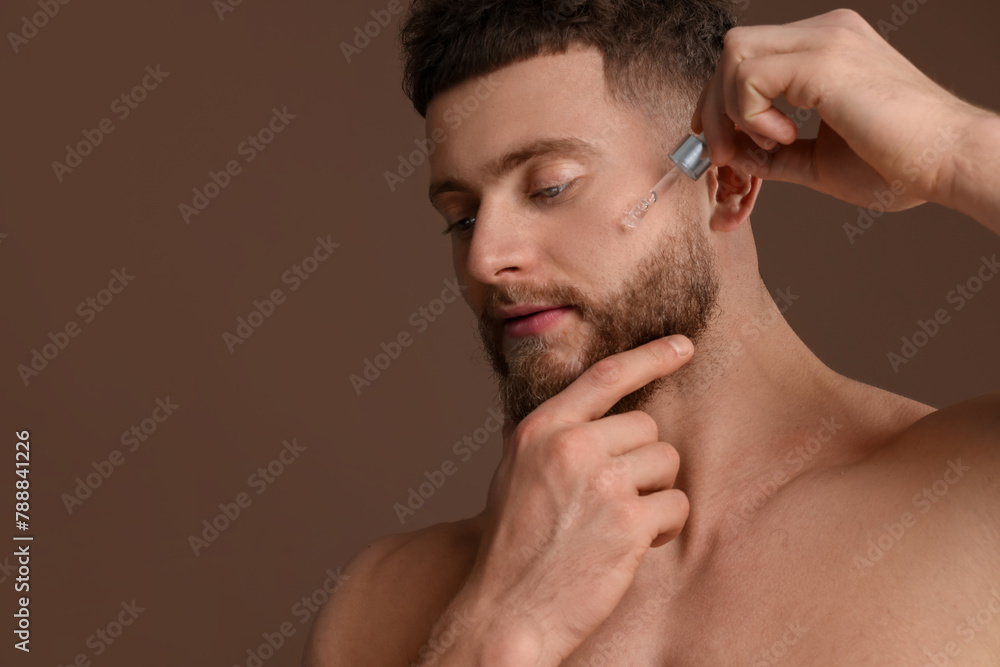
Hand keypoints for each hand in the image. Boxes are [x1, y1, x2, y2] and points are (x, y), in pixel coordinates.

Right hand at [466, 335, 692, 664]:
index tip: (683, 344)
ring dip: (654, 496)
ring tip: (618, 525)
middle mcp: (571, 446)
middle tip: (614, 500)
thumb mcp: (516, 473)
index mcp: (541, 429)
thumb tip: (591, 409)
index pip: (606, 376)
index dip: (651, 356)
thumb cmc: (513, 545)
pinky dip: (664, 528)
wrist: (507, 611)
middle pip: (647, 428)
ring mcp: (600, 481)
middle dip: (643, 464)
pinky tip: (631, 547)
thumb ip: (551, 437)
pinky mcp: (628, 522)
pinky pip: (676, 506)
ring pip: (666, 464)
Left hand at [692, 9, 985, 210]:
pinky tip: (782, 137)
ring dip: (730, 110)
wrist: (947, 163)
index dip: (722, 100)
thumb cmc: (897, 164)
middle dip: (713, 105)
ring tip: (766, 145)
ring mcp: (826, 40)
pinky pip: (750, 76)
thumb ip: (772, 156)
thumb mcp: (817, 161)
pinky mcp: (824, 61)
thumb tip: (733, 156)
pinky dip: (750, 114)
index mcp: (825, 47)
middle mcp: (825, 33)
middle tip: (723, 152)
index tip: (724, 143)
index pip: (749, 54)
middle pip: (734, 48)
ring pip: (735, 54)